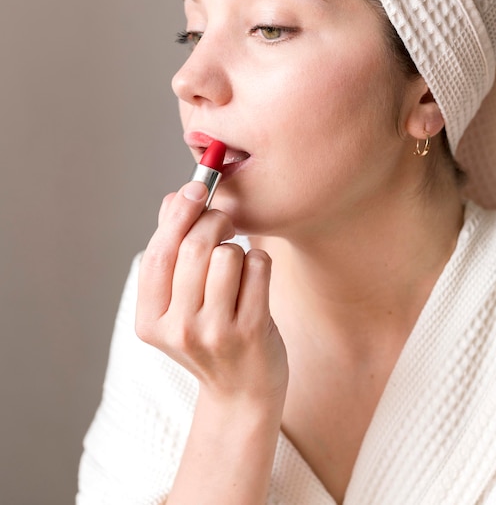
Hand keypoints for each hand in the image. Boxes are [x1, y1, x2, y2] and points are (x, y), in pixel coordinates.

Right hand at [136, 181, 288, 404]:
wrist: (242, 393)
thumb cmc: (210, 337)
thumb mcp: (179, 303)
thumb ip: (172, 251)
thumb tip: (173, 199)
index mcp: (150, 320)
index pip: (158, 254)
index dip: (177, 214)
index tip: (195, 186)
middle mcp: (177, 329)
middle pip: (195, 247)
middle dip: (215, 221)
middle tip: (224, 223)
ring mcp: (214, 333)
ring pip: (228, 254)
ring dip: (237, 249)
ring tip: (236, 269)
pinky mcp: (250, 331)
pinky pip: (257, 266)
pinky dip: (259, 262)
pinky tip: (255, 281)